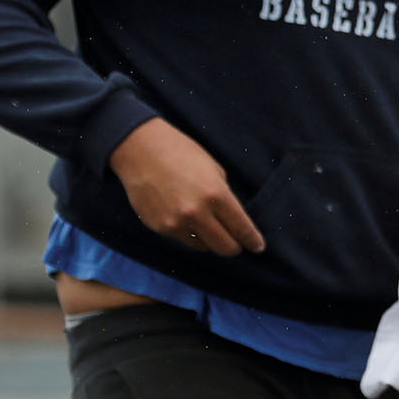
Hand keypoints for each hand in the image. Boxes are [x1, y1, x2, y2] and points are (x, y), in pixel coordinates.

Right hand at [110, 118, 264, 255]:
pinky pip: (182, 239)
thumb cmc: (181, 153)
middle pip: (224, 247)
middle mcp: (196, 213)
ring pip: (203, 247)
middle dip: (234, 247)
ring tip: (210, 228)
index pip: (241, 228)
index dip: (252, 240)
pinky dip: (190, 234)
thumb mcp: (214, 170)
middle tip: (238, 244)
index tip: (258, 247)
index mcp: (216, 195)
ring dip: (211, 241)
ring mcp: (175, 223)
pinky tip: (188, 220)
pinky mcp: (159, 227)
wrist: (140, 150)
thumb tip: (231, 219)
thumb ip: (224, 196)